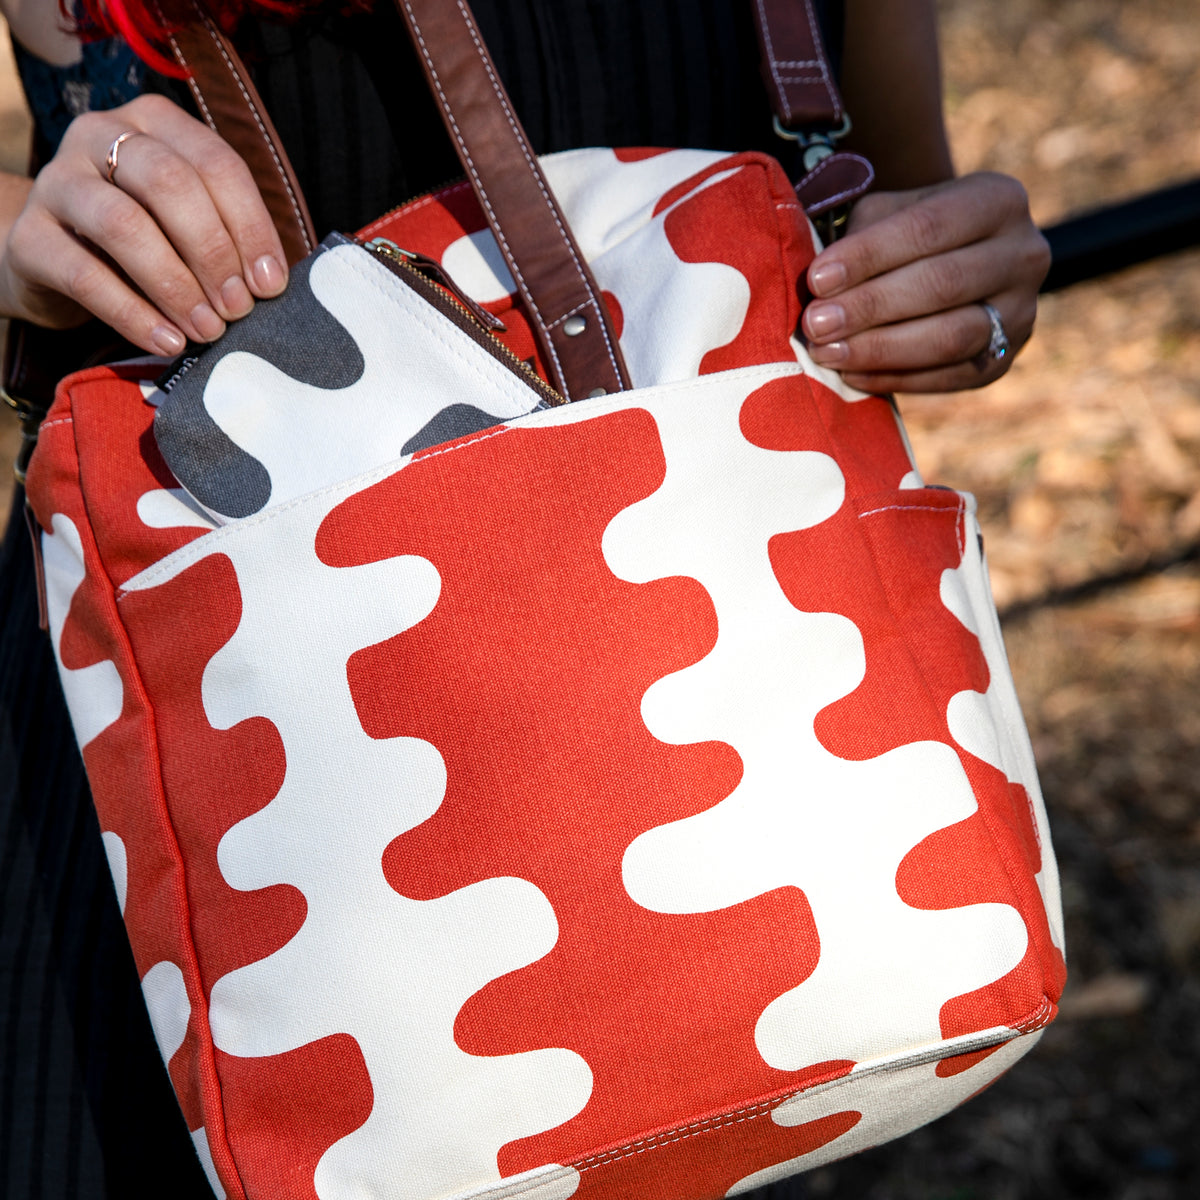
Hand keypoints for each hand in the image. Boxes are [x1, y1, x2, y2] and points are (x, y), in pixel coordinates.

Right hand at [0, 94, 286, 356]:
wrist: (57, 261)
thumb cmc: (146, 242)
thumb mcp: (189, 225)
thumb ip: (229, 237)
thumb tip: (270, 281)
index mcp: (155, 124)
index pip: (216, 163)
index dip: (251, 226)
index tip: (270, 284)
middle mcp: (100, 136)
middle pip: (170, 184)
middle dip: (213, 253)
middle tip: (237, 309)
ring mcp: (57, 181)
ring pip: (123, 225)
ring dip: (175, 285)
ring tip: (207, 329)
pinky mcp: (29, 236)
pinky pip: (84, 276)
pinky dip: (134, 315)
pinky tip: (168, 341)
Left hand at [801, 172, 1050, 392]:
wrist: (957, 268)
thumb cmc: (906, 236)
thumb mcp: (890, 212)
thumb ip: (860, 235)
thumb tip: (818, 280)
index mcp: (996, 200)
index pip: (927, 228)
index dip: (868, 256)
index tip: (817, 280)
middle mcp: (1023, 255)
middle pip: (942, 285)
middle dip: (870, 307)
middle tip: (816, 324)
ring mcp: (1020, 313)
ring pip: (950, 337)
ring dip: (880, 349)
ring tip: (827, 353)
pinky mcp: (1002, 362)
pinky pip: (947, 377)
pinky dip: (894, 378)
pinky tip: (851, 374)